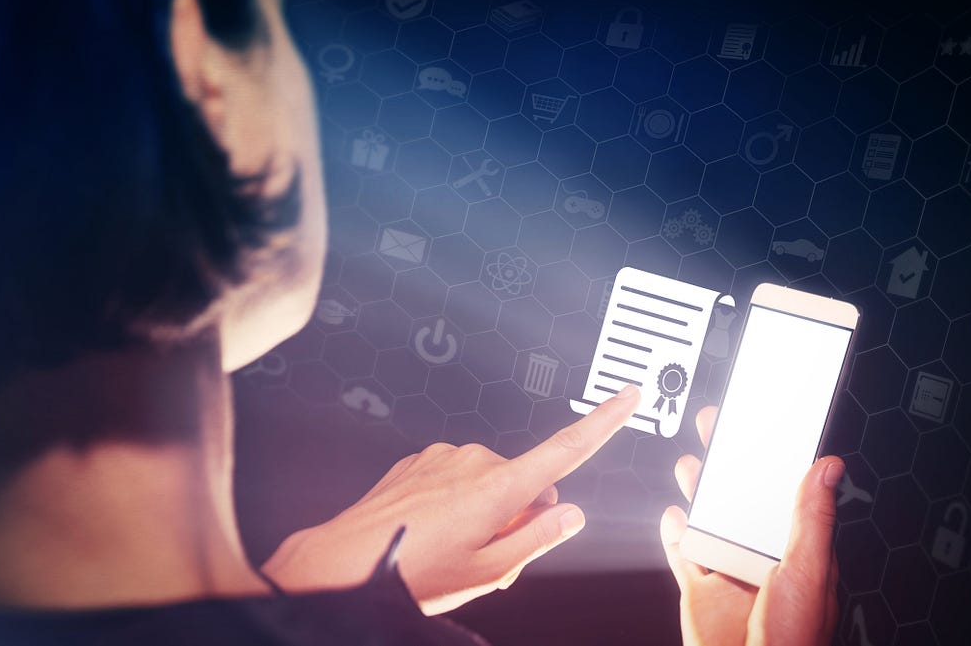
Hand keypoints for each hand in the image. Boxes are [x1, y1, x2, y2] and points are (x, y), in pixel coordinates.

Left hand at [262, 385, 641, 614]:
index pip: (566, 450)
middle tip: (489, 556)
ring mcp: (444, 456)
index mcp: (499, 488)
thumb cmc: (413, 573)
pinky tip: (431, 531)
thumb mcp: (487, 572)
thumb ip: (537, 540)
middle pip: (524, 484)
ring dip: (485, 511)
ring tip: (453, 548)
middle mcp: (474, 461)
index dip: (603, 423)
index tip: (627, 397)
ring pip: (488, 482)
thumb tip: (571, 515)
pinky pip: (455, 478)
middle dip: (519, 515)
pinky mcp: (421, 459)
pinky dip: (455, 502)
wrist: (344, 562)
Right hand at [659, 406, 843, 645]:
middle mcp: (761, 560)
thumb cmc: (794, 641)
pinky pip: (683, 556)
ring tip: (692, 464)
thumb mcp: (807, 571)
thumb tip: (827, 468)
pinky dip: (673, 534)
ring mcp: (729, 575)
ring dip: (699, 492)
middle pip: (740, 501)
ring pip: (709, 522)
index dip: (772, 459)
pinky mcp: (700, 592)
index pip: (783, 494)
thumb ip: (810, 518)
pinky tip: (672, 515)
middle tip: (717, 426)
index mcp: (793, 551)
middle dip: (728, 463)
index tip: (763, 425)